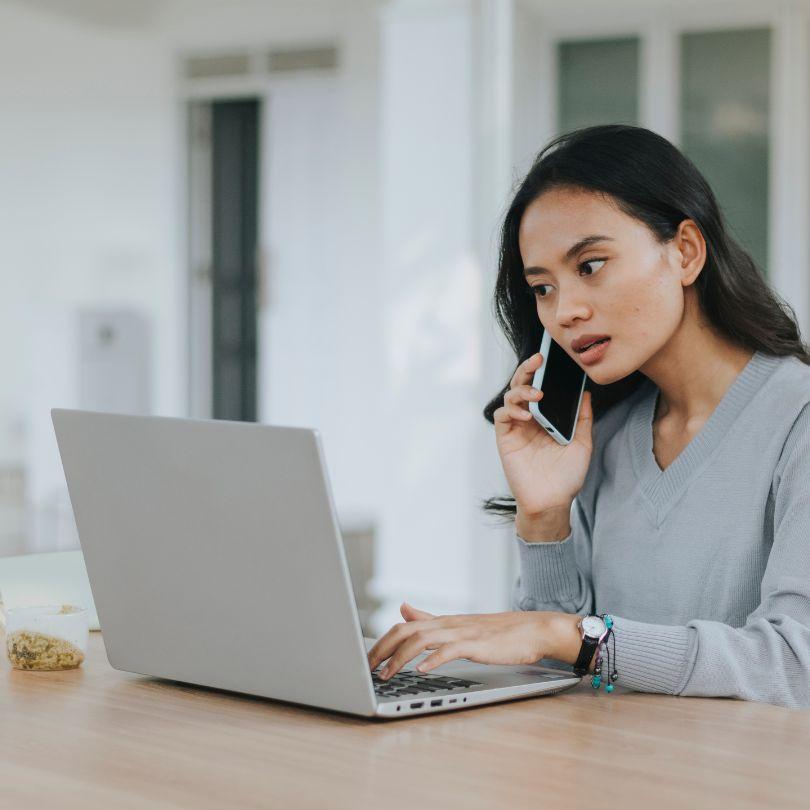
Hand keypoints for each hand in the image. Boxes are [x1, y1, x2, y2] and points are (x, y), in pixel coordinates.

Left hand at [367, 602, 571, 679]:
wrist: (534, 630)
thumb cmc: (499, 633)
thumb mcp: (459, 625)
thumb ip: (429, 618)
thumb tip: (403, 608)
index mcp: (443, 621)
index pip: (403, 626)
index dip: (381, 641)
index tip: (365, 659)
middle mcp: (448, 624)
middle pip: (406, 631)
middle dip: (382, 649)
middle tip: (366, 669)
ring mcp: (462, 632)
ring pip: (422, 639)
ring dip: (400, 657)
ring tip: (386, 674)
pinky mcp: (477, 644)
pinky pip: (450, 650)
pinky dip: (434, 659)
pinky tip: (421, 670)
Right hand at [493, 351, 593, 515]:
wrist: (553, 501)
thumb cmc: (567, 476)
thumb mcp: (582, 443)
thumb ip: (582, 418)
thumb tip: (586, 394)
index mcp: (546, 416)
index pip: (541, 386)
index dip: (542, 372)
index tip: (550, 357)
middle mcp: (529, 418)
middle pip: (522, 386)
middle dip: (528, 370)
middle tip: (538, 360)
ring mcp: (516, 427)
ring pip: (510, 397)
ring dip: (521, 391)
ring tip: (535, 394)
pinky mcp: (506, 438)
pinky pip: (502, 416)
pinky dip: (512, 410)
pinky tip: (526, 415)